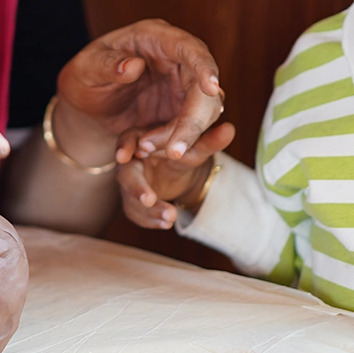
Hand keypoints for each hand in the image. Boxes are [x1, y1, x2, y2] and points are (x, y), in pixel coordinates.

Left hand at [56, 19, 223, 161]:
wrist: (87, 105)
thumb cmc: (84, 77)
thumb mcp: (85, 69)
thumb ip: (106, 65)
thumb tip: (133, 66)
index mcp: (155, 37)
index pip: (189, 47)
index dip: (205, 66)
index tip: (211, 88)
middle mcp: (176, 59)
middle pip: (203, 89)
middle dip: (193, 122)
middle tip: (174, 152)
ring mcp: (183, 86)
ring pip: (202, 114)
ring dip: (177, 137)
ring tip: (142, 147)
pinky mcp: (182, 110)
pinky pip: (186, 131)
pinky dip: (167, 144)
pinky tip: (140, 149)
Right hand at [117, 122, 234, 229]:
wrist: (180, 169)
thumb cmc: (183, 150)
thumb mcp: (197, 147)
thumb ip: (209, 140)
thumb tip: (230, 129)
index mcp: (142, 139)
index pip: (127, 139)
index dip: (124, 147)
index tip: (124, 157)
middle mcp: (131, 161)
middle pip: (126, 174)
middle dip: (137, 188)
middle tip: (149, 199)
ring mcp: (130, 183)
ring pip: (130, 199)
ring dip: (148, 211)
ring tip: (170, 217)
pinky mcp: (133, 200)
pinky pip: (136, 212)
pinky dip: (150, 220)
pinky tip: (166, 223)